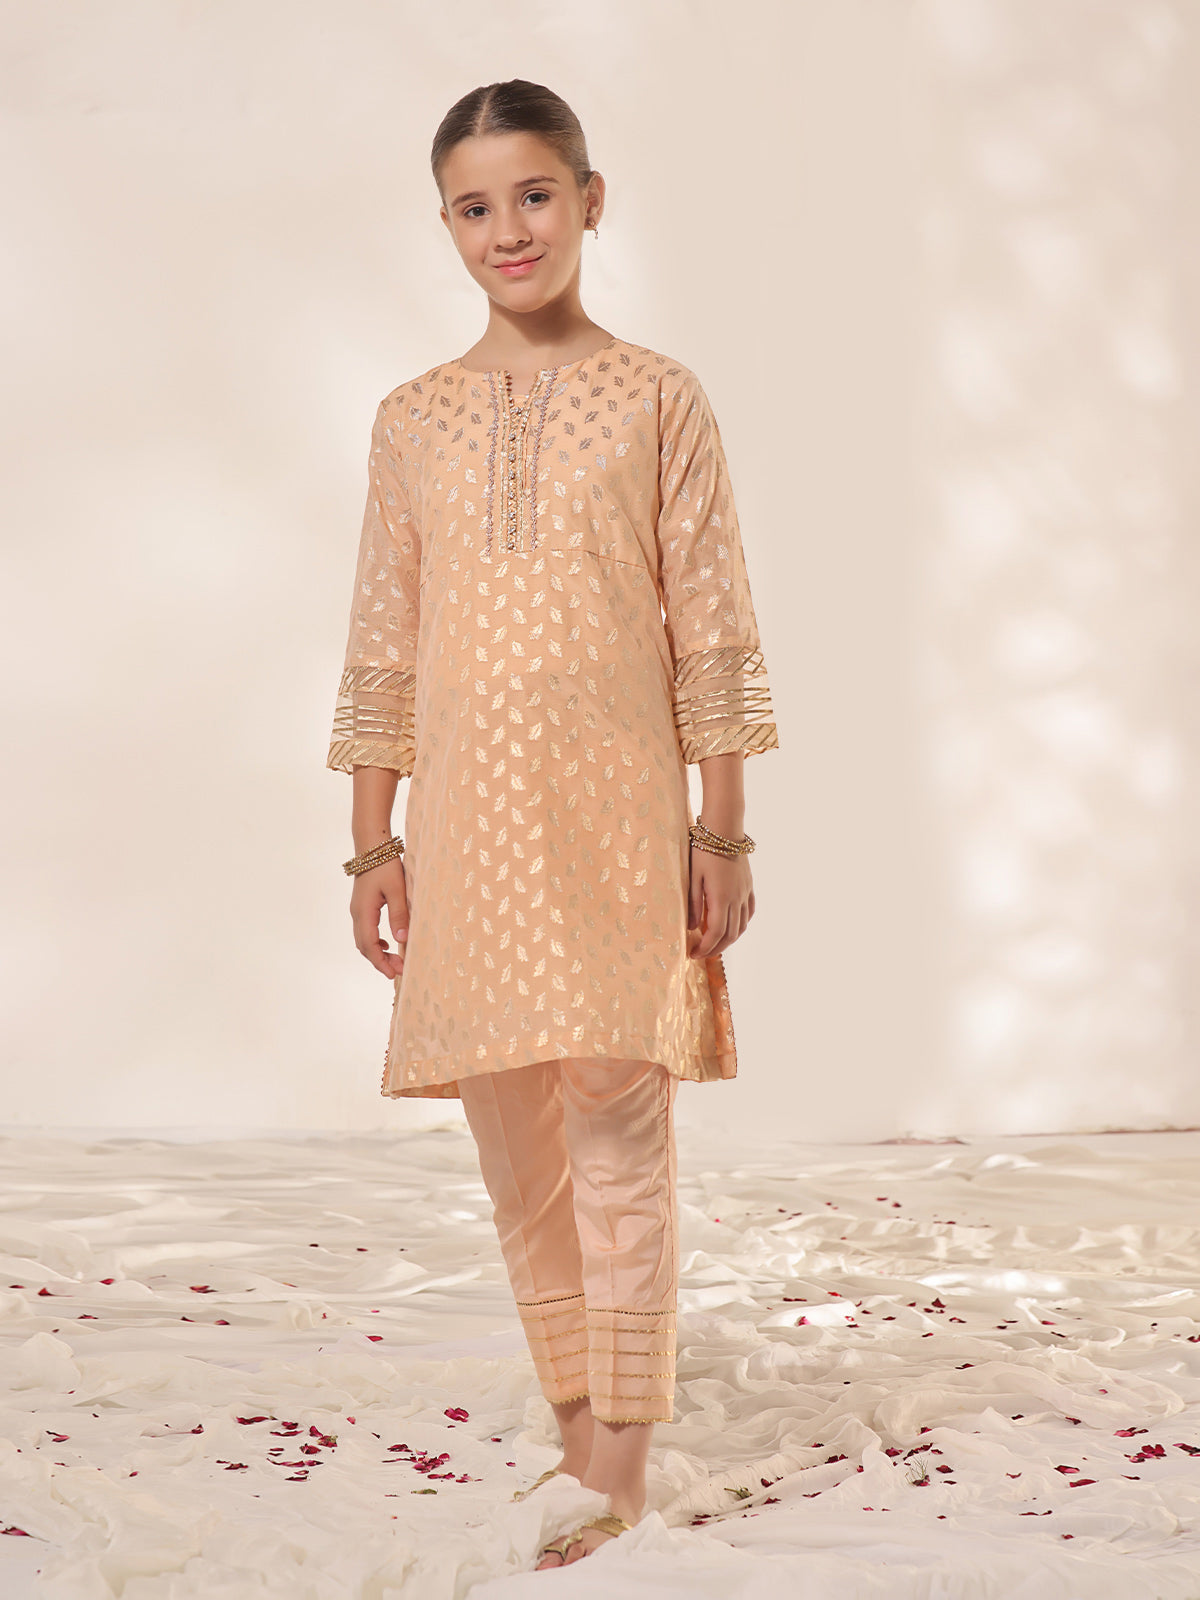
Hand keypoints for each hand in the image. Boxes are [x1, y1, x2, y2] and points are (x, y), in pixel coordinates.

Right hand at [350, 857, 409, 978]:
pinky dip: (375, 941)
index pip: (369, 945)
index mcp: (364, 911)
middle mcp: (357, 913)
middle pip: (364, 946)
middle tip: (399, 970)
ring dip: (378, 952)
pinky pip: (365, 930)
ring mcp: (358, 909)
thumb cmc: (385, 864)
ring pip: (363, 939)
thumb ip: (399, 914)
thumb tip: (402, 939)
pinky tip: (389, 942)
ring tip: (395, 960)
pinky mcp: (362, 904)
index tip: (394, 973)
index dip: (381, 962)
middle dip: (380, 961)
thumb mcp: (397, 889)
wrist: (372, 845)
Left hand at [687, 844, 754, 959]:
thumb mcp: (692, 877)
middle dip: (715, 948)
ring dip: (729, 939)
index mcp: (721, 898)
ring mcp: (745, 892)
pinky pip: (749, 912)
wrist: (724, 828)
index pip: (715, 933)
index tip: (693, 954)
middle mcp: (736, 899)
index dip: (705, 948)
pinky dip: (741, 924)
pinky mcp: (748, 885)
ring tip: (714, 943)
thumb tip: (691, 928)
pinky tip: (732, 926)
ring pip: (741, 926)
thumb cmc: (703, 850)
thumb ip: (692, 904)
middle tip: (701, 953)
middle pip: (729, 934)